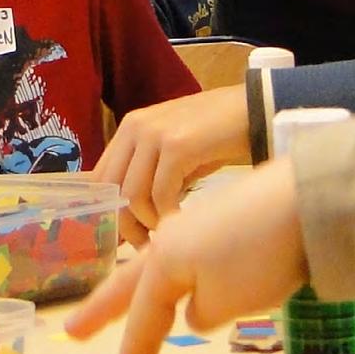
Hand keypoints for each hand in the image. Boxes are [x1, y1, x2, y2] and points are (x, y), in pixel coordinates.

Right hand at [66, 158, 307, 353]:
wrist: (305, 200)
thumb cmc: (258, 255)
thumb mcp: (224, 302)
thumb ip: (200, 315)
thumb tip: (196, 310)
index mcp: (164, 260)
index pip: (142, 316)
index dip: (133, 351)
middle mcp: (172, 238)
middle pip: (131, 281)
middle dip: (103, 308)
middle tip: (74, 329)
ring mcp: (198, 225)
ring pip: (158, 265)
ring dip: (137, 287)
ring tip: (119, 304)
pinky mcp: (226, 219)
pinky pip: (185, 255)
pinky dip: (171, 273)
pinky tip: (179, 276)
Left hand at [95, 86, 250, 245]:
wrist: (255, 110)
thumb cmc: (217, 137)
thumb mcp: (174, 152)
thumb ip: (149, 174)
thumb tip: (128, 217)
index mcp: (131, 127)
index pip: (99, 177)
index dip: (106, 210)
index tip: (123, 236)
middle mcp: (136, 127)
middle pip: (112, 189)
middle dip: (125, 224)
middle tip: (144, 243)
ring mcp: (155, 134)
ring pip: (133, 195)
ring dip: (148, 223)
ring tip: (167, 232)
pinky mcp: (177, 145)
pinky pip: (161, 194)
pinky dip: (168, 216)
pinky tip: (182, 221)